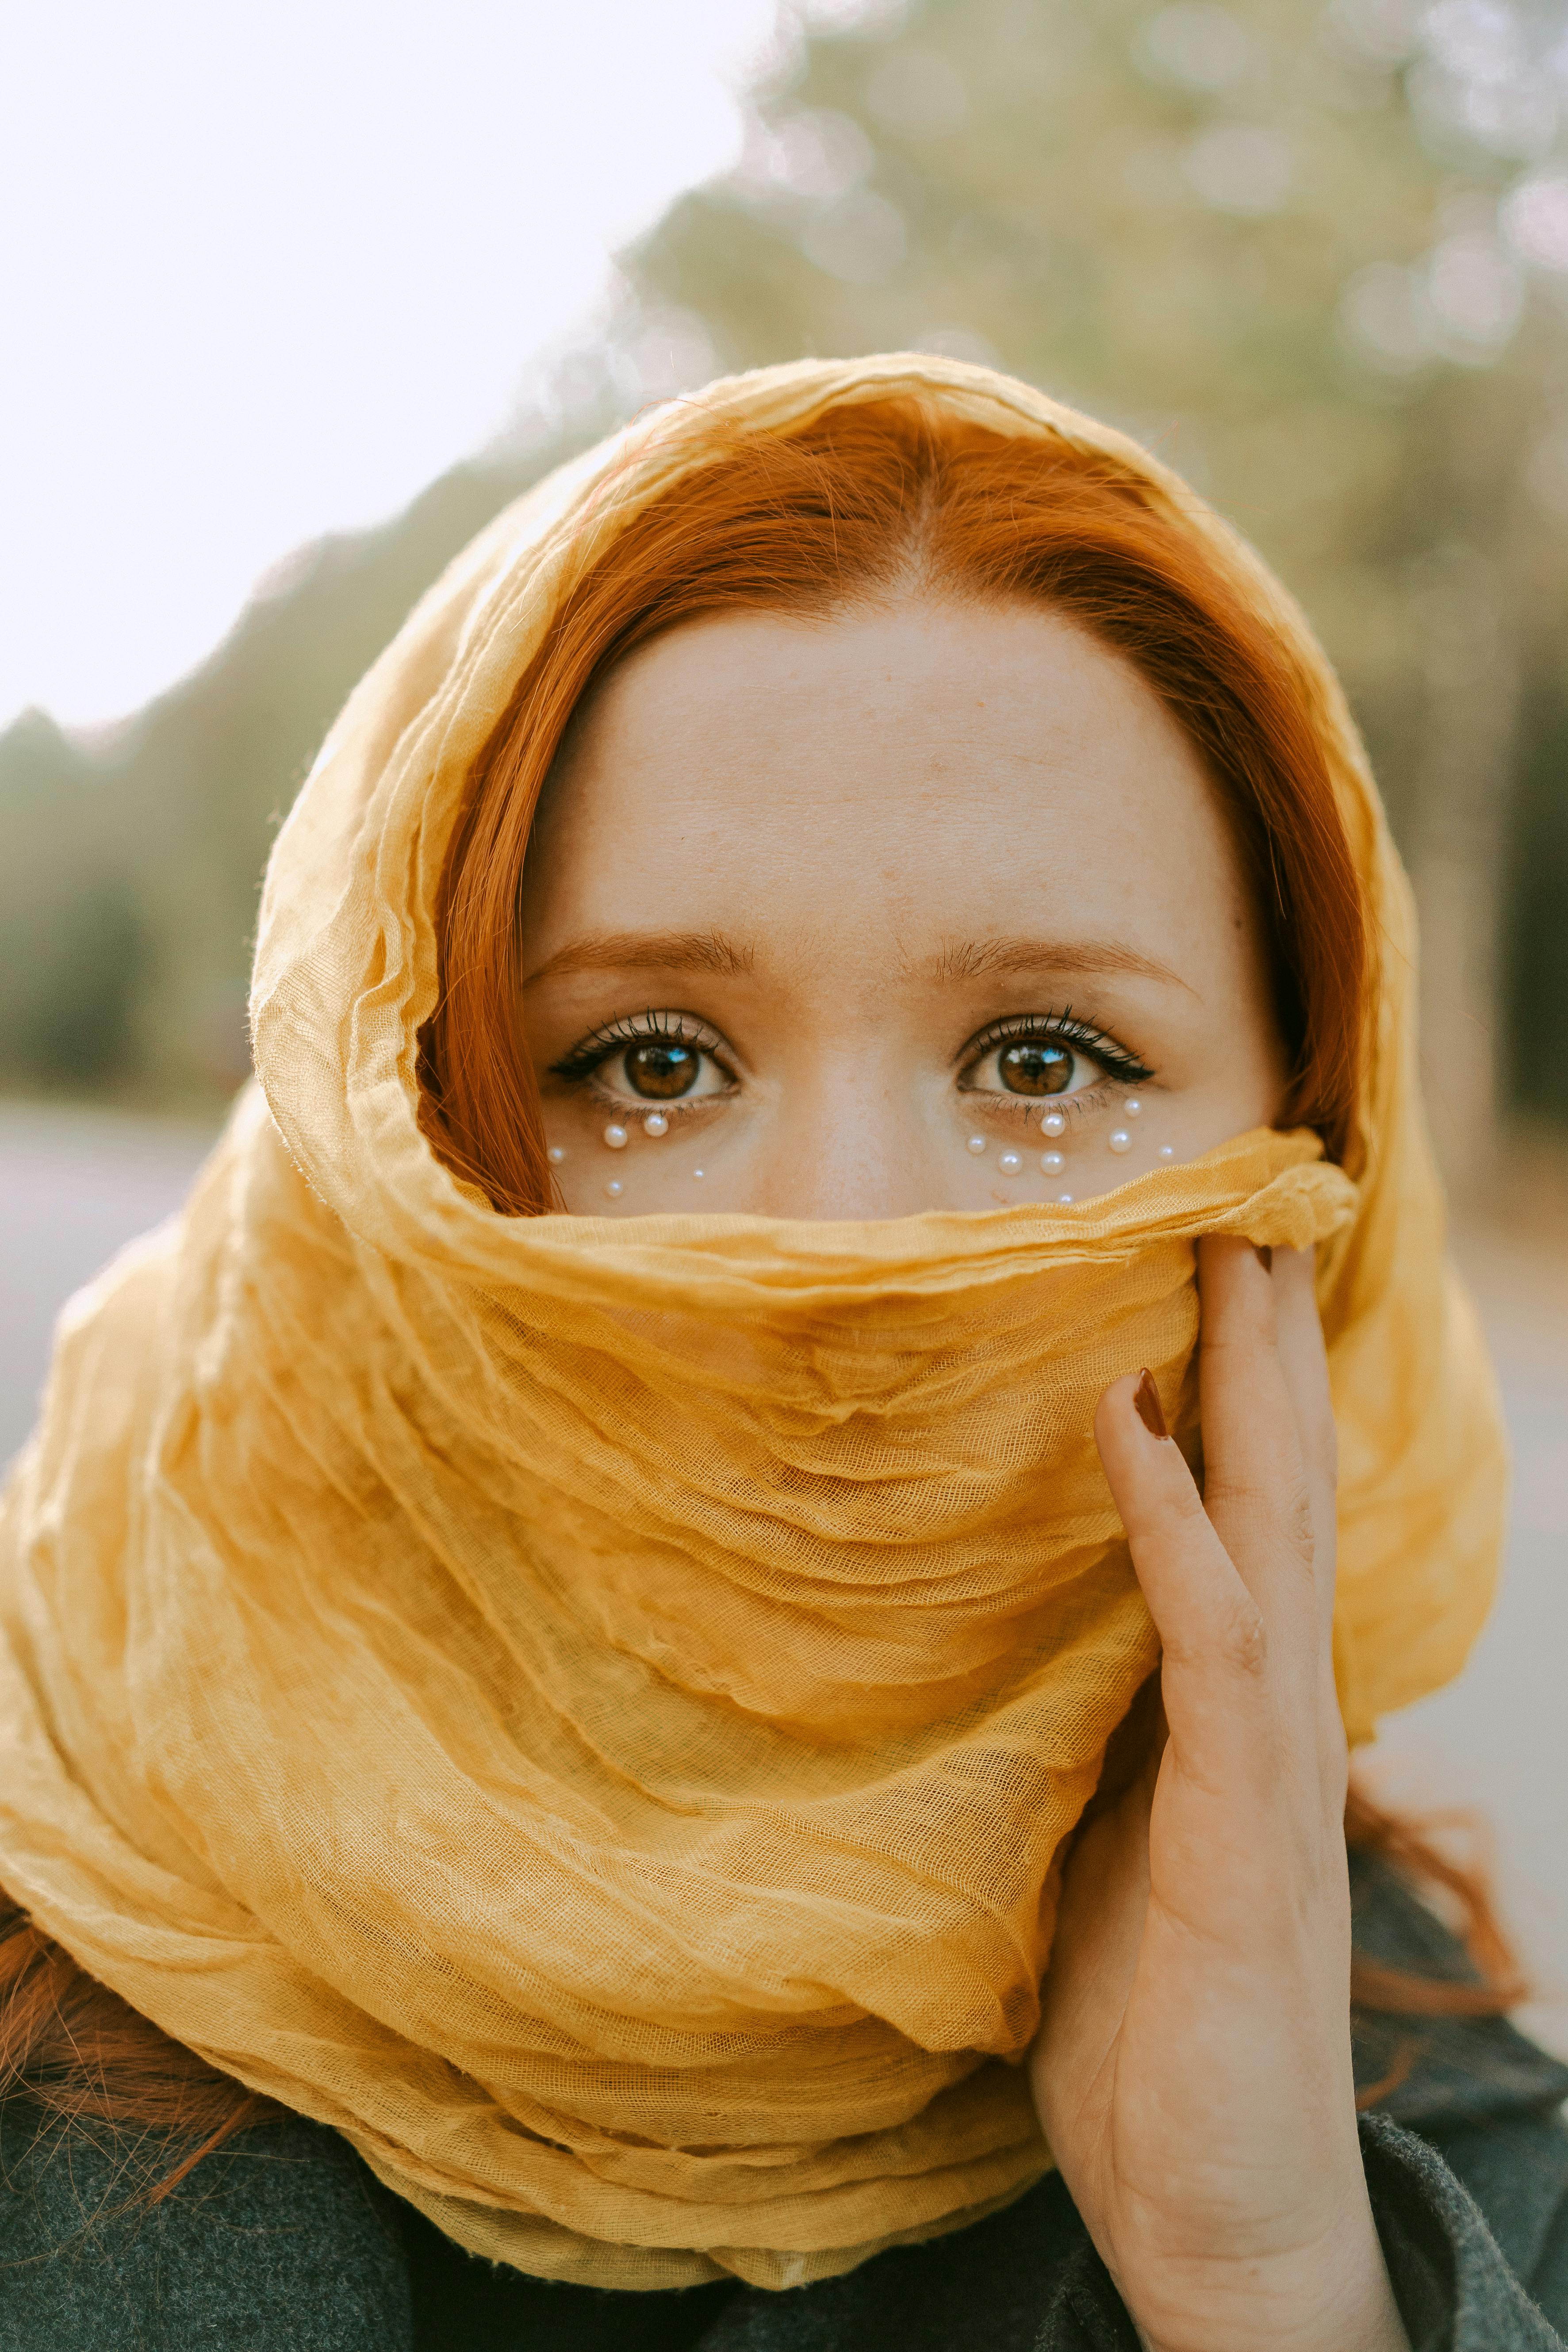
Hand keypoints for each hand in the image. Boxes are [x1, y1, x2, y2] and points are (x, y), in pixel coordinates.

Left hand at [1028, 1239, 1407, 2351]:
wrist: (1213, 2217)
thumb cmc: (1145, 2044)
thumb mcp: (1092, 1858)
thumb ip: (1079, 1749)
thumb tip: (1013, 1660)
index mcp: (1230, 1719)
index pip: (1246, 1520)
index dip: (1238, 1396)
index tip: (1209, 1274)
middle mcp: (1269, 1716)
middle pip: (1277, 1490)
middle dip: (1263, 1347)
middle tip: (1242, 1205)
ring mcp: (1266, 1766)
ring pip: (1270, 1531)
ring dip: (1248, 1386)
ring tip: (1225, 1254)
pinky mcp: (1241, 1829)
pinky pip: (1210, 1641)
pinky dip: (1174, 1522)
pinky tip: (1134, 1420)